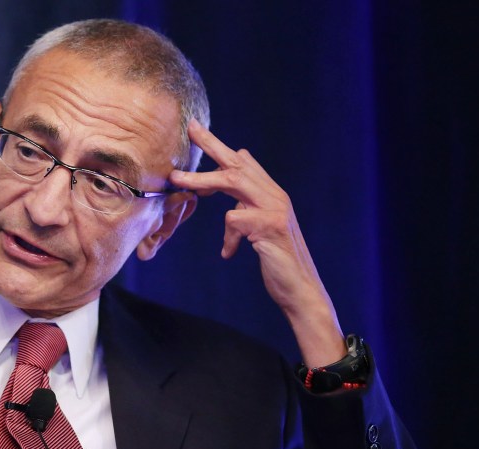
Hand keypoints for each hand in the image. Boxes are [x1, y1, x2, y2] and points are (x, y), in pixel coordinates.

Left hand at [169, 120, 344, 366]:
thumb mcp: (260, 230)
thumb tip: (232, 199)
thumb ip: (248, 210)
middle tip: (191, 129)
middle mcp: (275, 196)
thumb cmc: (278, 262)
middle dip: (212, 144)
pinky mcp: (270, 227)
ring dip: (203, 179)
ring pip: (234, 182)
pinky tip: (229, 253)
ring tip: (177, 180)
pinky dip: (228, 237)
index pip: (245, 163)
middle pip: (238, 164)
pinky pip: (235, 220)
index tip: (197, 134)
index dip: (220, 149)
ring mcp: (274, 210)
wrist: (300, 289)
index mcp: (272, 195)